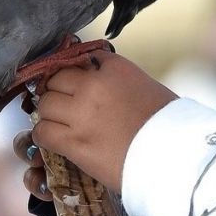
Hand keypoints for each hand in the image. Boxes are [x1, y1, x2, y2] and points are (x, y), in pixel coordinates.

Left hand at [20, 49, 175, 193]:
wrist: (173, 157)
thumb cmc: (167, 124)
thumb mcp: (144, 86)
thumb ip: (117, 79)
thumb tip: (98, 79)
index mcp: (115, 68)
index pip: (81, 57)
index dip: (76, 71)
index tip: (75, 81)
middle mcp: (94, 85)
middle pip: (56, 77)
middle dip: (58, 89)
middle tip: (64, 103)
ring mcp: (81, 113)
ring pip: (45, 103)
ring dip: (50, 112)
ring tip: (58, 121)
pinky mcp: (74, 142)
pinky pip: (43, 131)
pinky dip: (43, 134)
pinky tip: (50, 138)